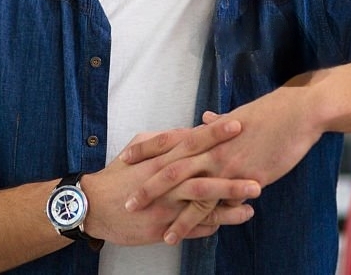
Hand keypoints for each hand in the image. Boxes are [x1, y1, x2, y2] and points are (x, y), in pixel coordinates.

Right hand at [80, 122, 260, 245]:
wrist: (93, 206)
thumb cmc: (118, 176)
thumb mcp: (138, 149)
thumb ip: (164, 140)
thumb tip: (189, 131)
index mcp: (159, 159)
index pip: (190, 142)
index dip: (213, 134)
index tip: (237, 124)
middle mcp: (164, 181)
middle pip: (200, 173)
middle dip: (229, 171)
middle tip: (258, 169)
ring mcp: (164, 206)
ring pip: (200, 202)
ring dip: (228, 200)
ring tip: (253, 199)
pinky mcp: (163, 227)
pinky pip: (194, 226)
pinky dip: (214, 222)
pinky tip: (234, 218)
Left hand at [120, 85, 323, 242]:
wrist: (297, 114)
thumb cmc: (271, 114)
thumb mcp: (239, 116)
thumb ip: (218, 123)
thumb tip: (207, 117)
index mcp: (208, 132)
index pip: (169, 139)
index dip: (146, 148)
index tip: (125, 156)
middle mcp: (210, 147)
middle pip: (170, 167)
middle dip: (146, 185)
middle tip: (126, 201)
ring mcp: (224, 163)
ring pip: (187, 189)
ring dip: (168, 210)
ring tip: (152, 226)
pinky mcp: (241, 177)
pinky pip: (214, 203)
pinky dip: (196, 220)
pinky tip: (185, 233)